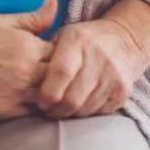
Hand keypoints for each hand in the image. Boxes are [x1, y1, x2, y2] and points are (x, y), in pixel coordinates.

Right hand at [0, 0, 57, 119]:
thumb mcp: (1, 20)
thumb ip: (33, 18)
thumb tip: (54, 1)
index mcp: (28, 47)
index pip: (64, 54)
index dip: (63, 52)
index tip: (56, 49)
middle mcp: (25, 74)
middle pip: (60, 78)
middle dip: (60, 74)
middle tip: (52, 68)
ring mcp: (15, 95)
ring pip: (48, 99)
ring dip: (49, 92)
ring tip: (42, 83)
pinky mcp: (2, 112)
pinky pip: (30, 113)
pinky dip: (34, 106)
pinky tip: (28, 97)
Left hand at [32, 11, 149, 118]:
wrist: (124, 39)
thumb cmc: (83, 40)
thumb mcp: (63, 35)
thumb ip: (44, 53)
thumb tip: (25, 78)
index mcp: (78, 40)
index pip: (61, 73)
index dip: (47, 93)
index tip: (39, 101)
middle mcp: (98, 57)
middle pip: (72, 98)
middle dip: (55, 110)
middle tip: (47, 110)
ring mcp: (113, 75)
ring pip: (84, 109)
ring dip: (69, 114)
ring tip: (60, 108)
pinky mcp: (122, 91)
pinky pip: (98, 113)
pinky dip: (85, 113)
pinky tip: (78, 106)